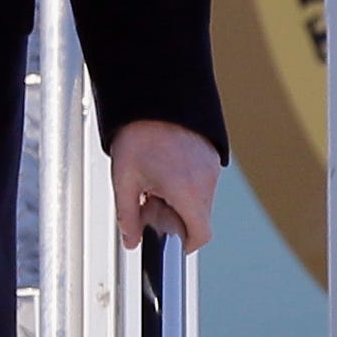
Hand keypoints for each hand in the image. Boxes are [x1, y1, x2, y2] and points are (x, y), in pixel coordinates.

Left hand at [110, 120, 220, 253]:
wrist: (153, 92)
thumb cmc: (139, 132)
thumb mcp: (124, 180)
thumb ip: (128, 217)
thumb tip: (131, 239)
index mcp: (187, 191)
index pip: (200, 235)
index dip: (185, 244)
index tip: (171, 241)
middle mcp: (206, 181)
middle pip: (199, 217)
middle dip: (177, 218)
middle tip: (151, 203)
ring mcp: (212, 165)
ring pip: (201, 198)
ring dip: (181, 199)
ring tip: (155, 180)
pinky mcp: (212, 152)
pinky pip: (203, 179)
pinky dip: (187, 182)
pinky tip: (166, 167)